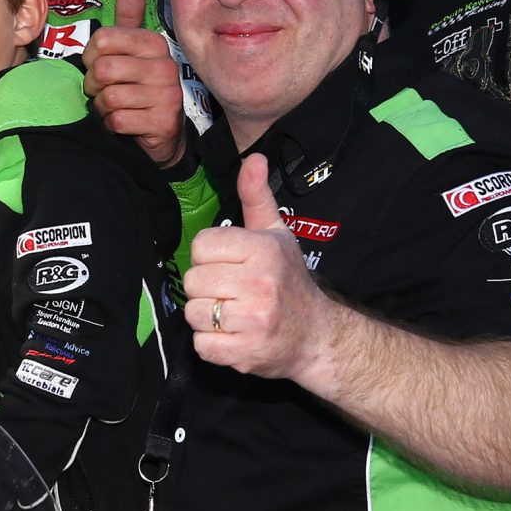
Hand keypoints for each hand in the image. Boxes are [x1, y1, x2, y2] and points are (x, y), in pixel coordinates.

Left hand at [84, 0, 185, 168]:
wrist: (162, 133)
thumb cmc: (138, 86)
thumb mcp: (132, 49)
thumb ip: (129, 15)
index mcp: (154, 42)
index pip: (103, 39)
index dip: (91, 57)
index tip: (100, 66)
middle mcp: (165, 66)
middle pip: (104, 69)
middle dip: (94, 86)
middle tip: (104, 91)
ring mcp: (168, 95)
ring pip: (110, 97)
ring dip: (103, 107)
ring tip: (115, 107)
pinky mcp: (164, 122)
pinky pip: (118, 120)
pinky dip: (112, 125)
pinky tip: (125, 123)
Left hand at [183, 156, 323, 374]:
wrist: (317, 336)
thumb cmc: (289, 282)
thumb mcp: (277, 234)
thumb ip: (257, 196)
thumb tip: (253, 158)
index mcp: (263, 250)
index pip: (201, 246)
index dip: (209, 258)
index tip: (229, 266)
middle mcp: (259, 282)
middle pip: (194, 281)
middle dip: (207, 289)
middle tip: (232, 293)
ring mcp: (253, 320)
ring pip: (194, 313)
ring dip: (208, 318)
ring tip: (232, 315)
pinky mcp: (246, 352)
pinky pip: (202, 345)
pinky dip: (212, 345)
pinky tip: (234, 336)